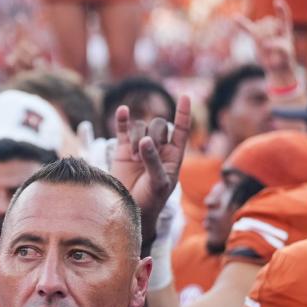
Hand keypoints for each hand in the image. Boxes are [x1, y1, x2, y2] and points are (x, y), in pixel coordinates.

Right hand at [111, 95, 190, 242]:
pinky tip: (123, 110)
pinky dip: (123, 119)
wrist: (129, 210)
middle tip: (142, 155)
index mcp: (173, 156)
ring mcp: (139, 148)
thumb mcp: (158, 182)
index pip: (181, 130)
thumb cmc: (151, 200)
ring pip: (140, 128)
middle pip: (158, 126)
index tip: (185, 96)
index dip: (183, 113)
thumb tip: (145, 139)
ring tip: (133, 157)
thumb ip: (153, 160)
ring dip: (137, 138)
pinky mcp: (122, 150)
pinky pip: (123, 129)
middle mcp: (158, 149)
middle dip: (152, 136)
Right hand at [235, 0, 297, 81]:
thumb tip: (266, 43)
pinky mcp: (255, 35)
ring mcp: (264, 30)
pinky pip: (247, 28)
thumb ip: (280, 48)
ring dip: (260, 38)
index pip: (283, 17)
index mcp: (285, 30)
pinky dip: (241, 23)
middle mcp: (275, 26)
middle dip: (268, 35)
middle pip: (268, 25)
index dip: (281, 9)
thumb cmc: (285, 61)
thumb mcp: (287, 56)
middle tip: (271, 50)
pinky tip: (234, 17)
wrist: (276, 65)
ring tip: (264, 48)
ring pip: (258, 28)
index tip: (277, 1)